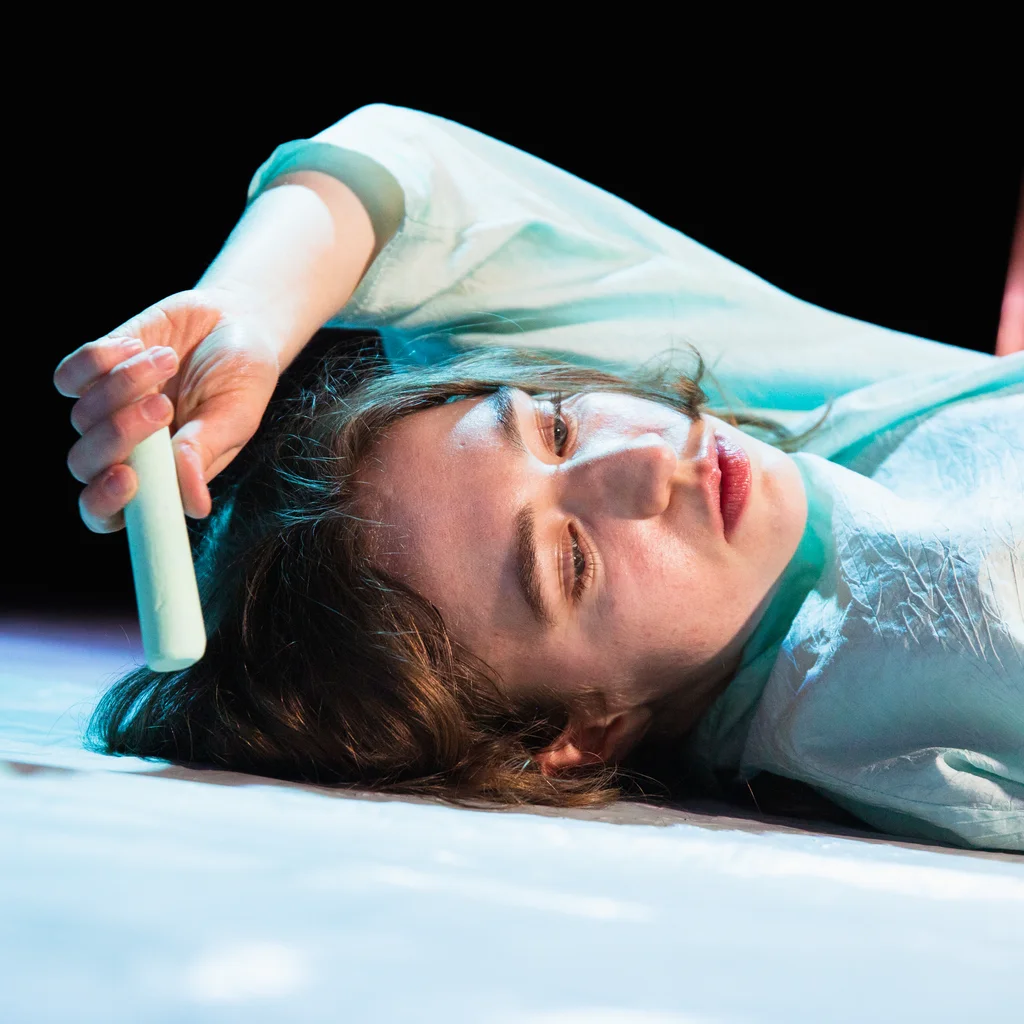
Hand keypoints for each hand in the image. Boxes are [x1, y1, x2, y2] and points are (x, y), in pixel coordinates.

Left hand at [54, 291, 280, 532]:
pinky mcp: (94, 372)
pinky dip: (98, 360)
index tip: (126, 478)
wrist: (235, 321)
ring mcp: (106, 411)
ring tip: (168, 358)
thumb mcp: (235, 417)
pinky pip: (69, 377)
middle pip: (86, 465)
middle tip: (163, 404)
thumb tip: (193, 505)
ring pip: (82, 416)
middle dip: (119, 435)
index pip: (111, 513)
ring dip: (124, 384)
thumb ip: (205, 454)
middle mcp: (128, 451)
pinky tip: (136, 345)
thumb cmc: (242, 378)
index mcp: (163, 477)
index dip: (105, 503)